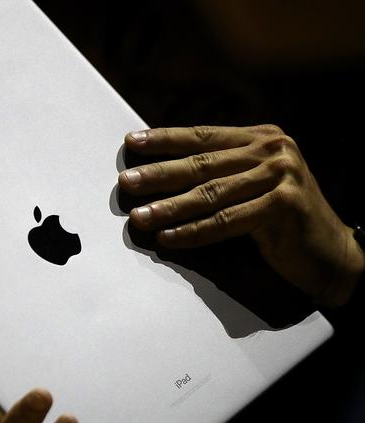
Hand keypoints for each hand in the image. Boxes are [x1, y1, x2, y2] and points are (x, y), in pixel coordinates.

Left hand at [118, 125, 363, 306]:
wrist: (331, 251)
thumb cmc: (280, 218)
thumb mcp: (252, 183)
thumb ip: (221, 170)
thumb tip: (162, 171)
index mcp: (261, 138)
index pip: (203, 136)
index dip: (165, 139)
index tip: (131, 142)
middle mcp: (273, 150)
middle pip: (202, 163)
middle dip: (159, 173)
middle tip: (126, 181)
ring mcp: (281, 176)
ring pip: (211, 193)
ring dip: (170, 207)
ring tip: (140, 217)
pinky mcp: (283, 205)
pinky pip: (226, 221)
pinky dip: (194, 231)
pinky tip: (169, 238)